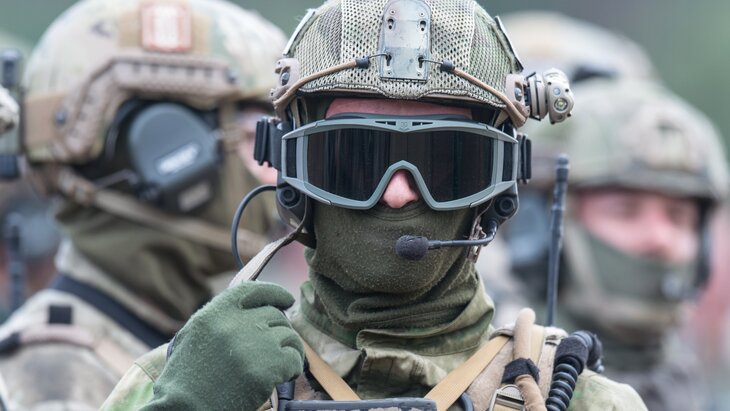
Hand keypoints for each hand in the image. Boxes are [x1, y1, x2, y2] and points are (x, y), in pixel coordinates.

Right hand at [143, 281, 303, 409]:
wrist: (185, 410)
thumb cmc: (186, 381)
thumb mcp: (194, 336)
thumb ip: (222, 319)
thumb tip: (255, 310)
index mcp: (217, 313)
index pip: (254, 290)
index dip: (275, 293)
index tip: (287, 300)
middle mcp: (236, 323)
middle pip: (275, 316)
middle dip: (279, 331)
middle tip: (275, 350)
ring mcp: (254, 343)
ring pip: (289, 336)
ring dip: (289, 350)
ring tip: (281, 366)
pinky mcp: (268, 366)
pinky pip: (294, 358)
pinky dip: (293, 367)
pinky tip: (285, 376)